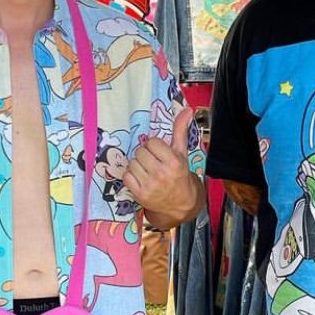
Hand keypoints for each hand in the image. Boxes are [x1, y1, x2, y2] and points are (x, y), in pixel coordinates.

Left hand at [122, 107, 202, 227]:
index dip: (154, 146)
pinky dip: (131, 176)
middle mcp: (162, 174)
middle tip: (152, 162)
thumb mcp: (182, 153)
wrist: (180, 204)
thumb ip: (180, 130)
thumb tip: (187, 109)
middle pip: (140, 152)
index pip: (152, 142)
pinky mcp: (140, 194)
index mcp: (173, 162)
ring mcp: (150, 185)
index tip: (159, 153)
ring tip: (147, 171)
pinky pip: (126, 176)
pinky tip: (141, 178)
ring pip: (132, 163)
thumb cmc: (180, 175)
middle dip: (145, 155)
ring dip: (137, 165)